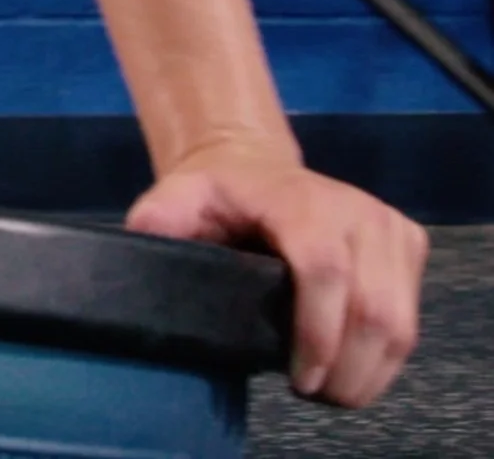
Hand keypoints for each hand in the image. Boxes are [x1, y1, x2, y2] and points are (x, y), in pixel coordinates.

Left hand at [126, 140, 427, 409]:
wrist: (250, 165)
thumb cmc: (212, 193)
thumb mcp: (173, 200)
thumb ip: (158, 225)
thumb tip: (149, 252)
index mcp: (300, 200)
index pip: (325, 270)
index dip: (318, 333)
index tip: (299, 378)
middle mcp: (355, 209)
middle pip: (372, 308)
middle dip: (346, 368)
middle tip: (311, 394)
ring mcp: (388, 225)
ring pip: (399, 320)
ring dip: (369, 370)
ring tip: (330, 391)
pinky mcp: (407, 242)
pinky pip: (410, 314)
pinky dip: (385, 354)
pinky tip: (351, 368)